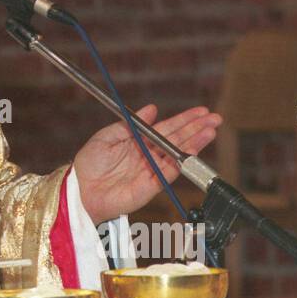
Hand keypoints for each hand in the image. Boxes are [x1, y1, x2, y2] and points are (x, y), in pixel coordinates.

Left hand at [73, 104, 221, 223]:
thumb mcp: (107, 136)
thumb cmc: (89, 164)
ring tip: (210, 130)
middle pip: (177, 139)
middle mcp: (149, 155)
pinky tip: (194, 149)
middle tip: (215, 118)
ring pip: (178, 154)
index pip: (167, 128)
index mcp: (139, 142)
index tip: (201, 112)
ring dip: (196, 142)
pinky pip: (170, 172)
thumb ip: (130, 124)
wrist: (81, 189)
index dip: (184, 120)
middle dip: (197, 128)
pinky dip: (182, 160)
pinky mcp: (151, 186)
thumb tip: (152, 108)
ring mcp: (152, 170)